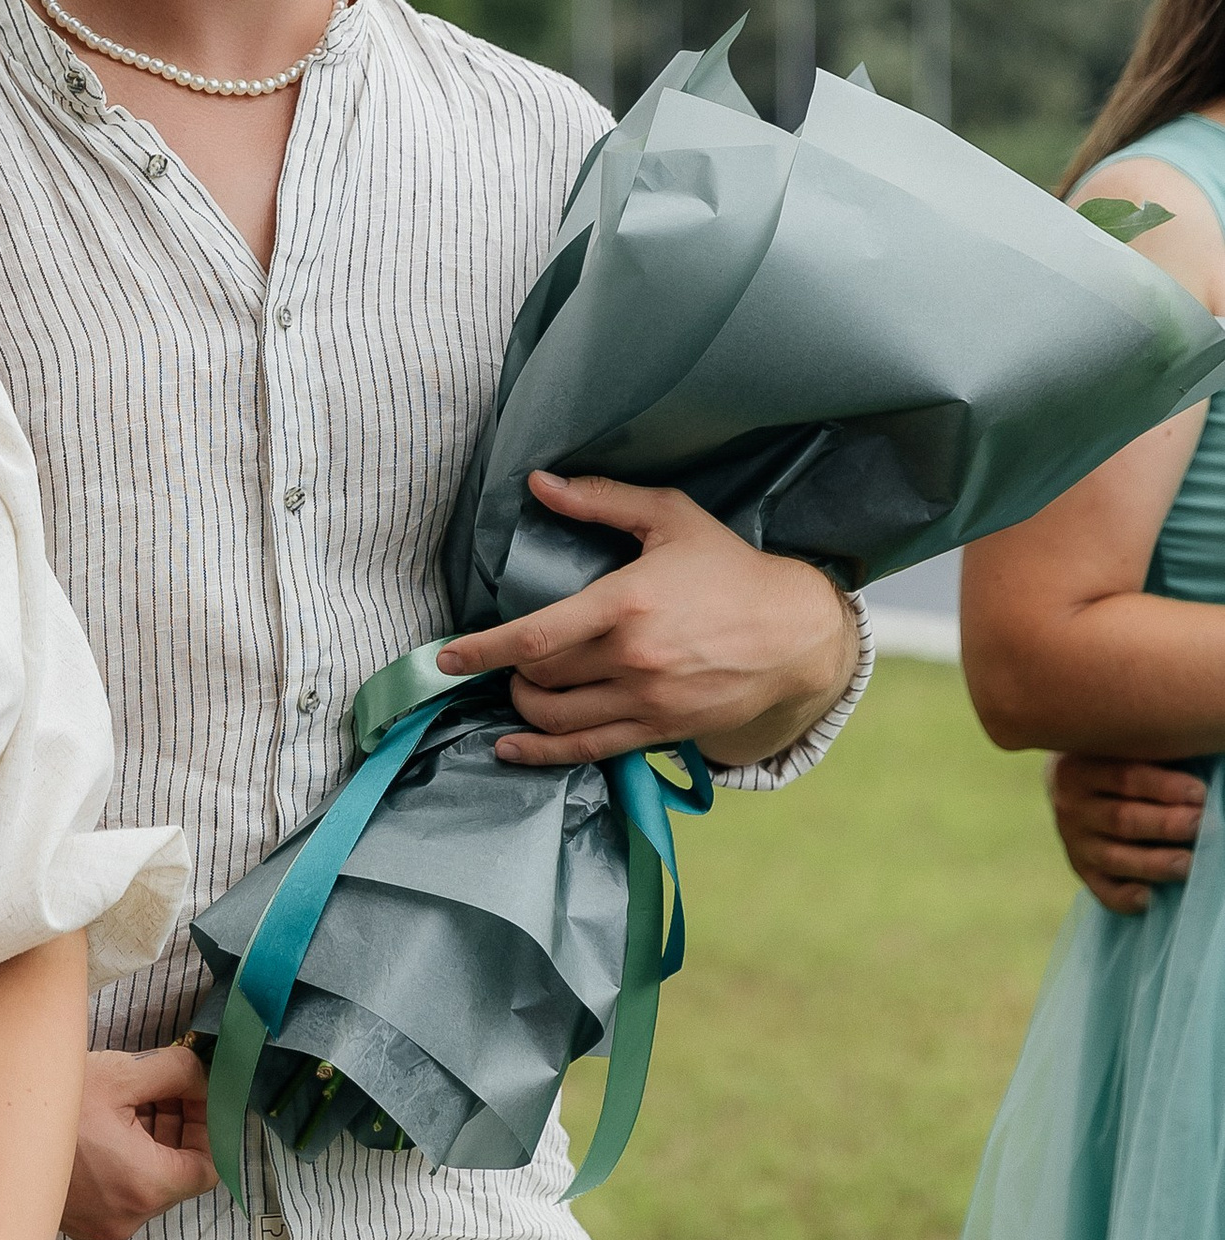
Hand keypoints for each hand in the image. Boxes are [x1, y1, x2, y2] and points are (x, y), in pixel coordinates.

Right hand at [59, 1042, 219, 1239]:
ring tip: (131, 1097)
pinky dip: (125, 1159)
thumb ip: (177, 1072)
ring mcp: (102, 1226)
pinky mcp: (80, 1222)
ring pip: (149, 1181)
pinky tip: (107, 1121)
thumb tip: (202, 1076)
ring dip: (152, 1141)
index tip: (197, 1095)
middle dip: (179, 1126)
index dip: (211, 1126)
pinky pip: (121, 1191)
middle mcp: (127, 1218)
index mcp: (144, 1186)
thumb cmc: (51, 1103)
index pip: (210, 1167)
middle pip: (179, 1173)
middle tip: (165, 1086)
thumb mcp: (122, 1074)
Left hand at [438, 473, 854, 768]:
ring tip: (518, 690)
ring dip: (522, 709)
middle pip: (541, 678)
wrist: (795, 633)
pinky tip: (513, 749)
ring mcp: (647, 701)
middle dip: (510, 670)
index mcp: (626, 603)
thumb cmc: (728, 568)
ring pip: (557, 719)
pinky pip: (589, 751)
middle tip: (507, 657)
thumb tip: (539, 484)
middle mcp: (633, 658)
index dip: (482, 649)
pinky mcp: (661, 730)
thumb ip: (601, 498)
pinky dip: (543, 754)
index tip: (445, 656)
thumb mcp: (669, 517)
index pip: (536, 636)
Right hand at [1048, 752, 1208, 911]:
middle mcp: (1071, 806)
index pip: (1125, 777)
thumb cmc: (1114, 759)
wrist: (1071, 783)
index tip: (1199, 793)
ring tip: (1187, 864)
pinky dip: (1123, 897)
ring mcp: (1073, 841)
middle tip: (1199, 825)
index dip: (1163, 786)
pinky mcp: (1080, 868)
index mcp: (1080, 767)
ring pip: (1114, 857)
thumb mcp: (1119, 748)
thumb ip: (1150, 755)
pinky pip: (1101, 889)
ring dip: (1152, 863)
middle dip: (1164, 824)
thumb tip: (1193, 780)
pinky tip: (1149, 899)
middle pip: (1121, 819)